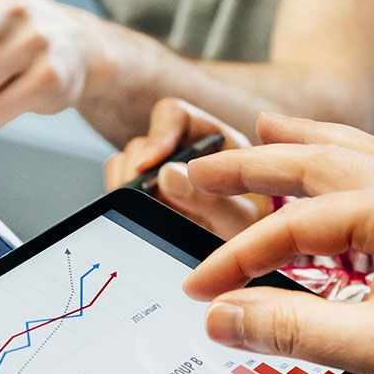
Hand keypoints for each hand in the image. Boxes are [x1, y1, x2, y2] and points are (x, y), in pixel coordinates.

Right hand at [104, 99, 261, 239]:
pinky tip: (138, 221)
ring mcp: (159, 174)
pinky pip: (119, 190)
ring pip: (123, 166)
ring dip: (126, 190)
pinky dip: (122, 203)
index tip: (147, 165)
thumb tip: (166, 175)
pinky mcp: (144, 196)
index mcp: (212, 142)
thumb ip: (211, 200)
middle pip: (141, 145)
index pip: (174, 116)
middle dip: (135, 174)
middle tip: (138, 204)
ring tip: (141, 215)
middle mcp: (182, 152)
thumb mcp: (241, 219)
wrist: (247, 257)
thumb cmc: (254, 231)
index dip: (157, 135)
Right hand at [182, 116, 373, 373]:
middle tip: (202, 167)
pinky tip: (337, 160)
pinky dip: (346, 155)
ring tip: (264, 128)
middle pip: (318, 162)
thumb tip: (222, 317)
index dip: (235, 260)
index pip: (292, 229)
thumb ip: (290, 329)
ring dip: (304, 140)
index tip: (200, 291)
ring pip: (357, 151)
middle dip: (252, 164)